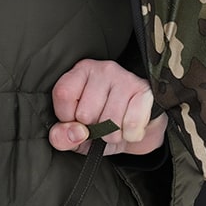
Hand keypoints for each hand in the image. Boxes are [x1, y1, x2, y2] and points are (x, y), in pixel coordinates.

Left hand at [49, 59, 164, 155]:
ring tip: (116, 128)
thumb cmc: (101, 127)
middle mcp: (103, 69)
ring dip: (112, 135)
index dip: (67, 117)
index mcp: (80, 72)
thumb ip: (61, 137)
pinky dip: (130, 135)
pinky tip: (130, 128)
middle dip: (93, 130)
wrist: (136, 131)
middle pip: (85, 112)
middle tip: (101, 124)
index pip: (63, 94)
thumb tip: (76, 132)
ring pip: (109, 121)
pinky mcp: (144, 90)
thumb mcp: (75, 135)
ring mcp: (125, 77)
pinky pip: (132, 124)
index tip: (77, 121)